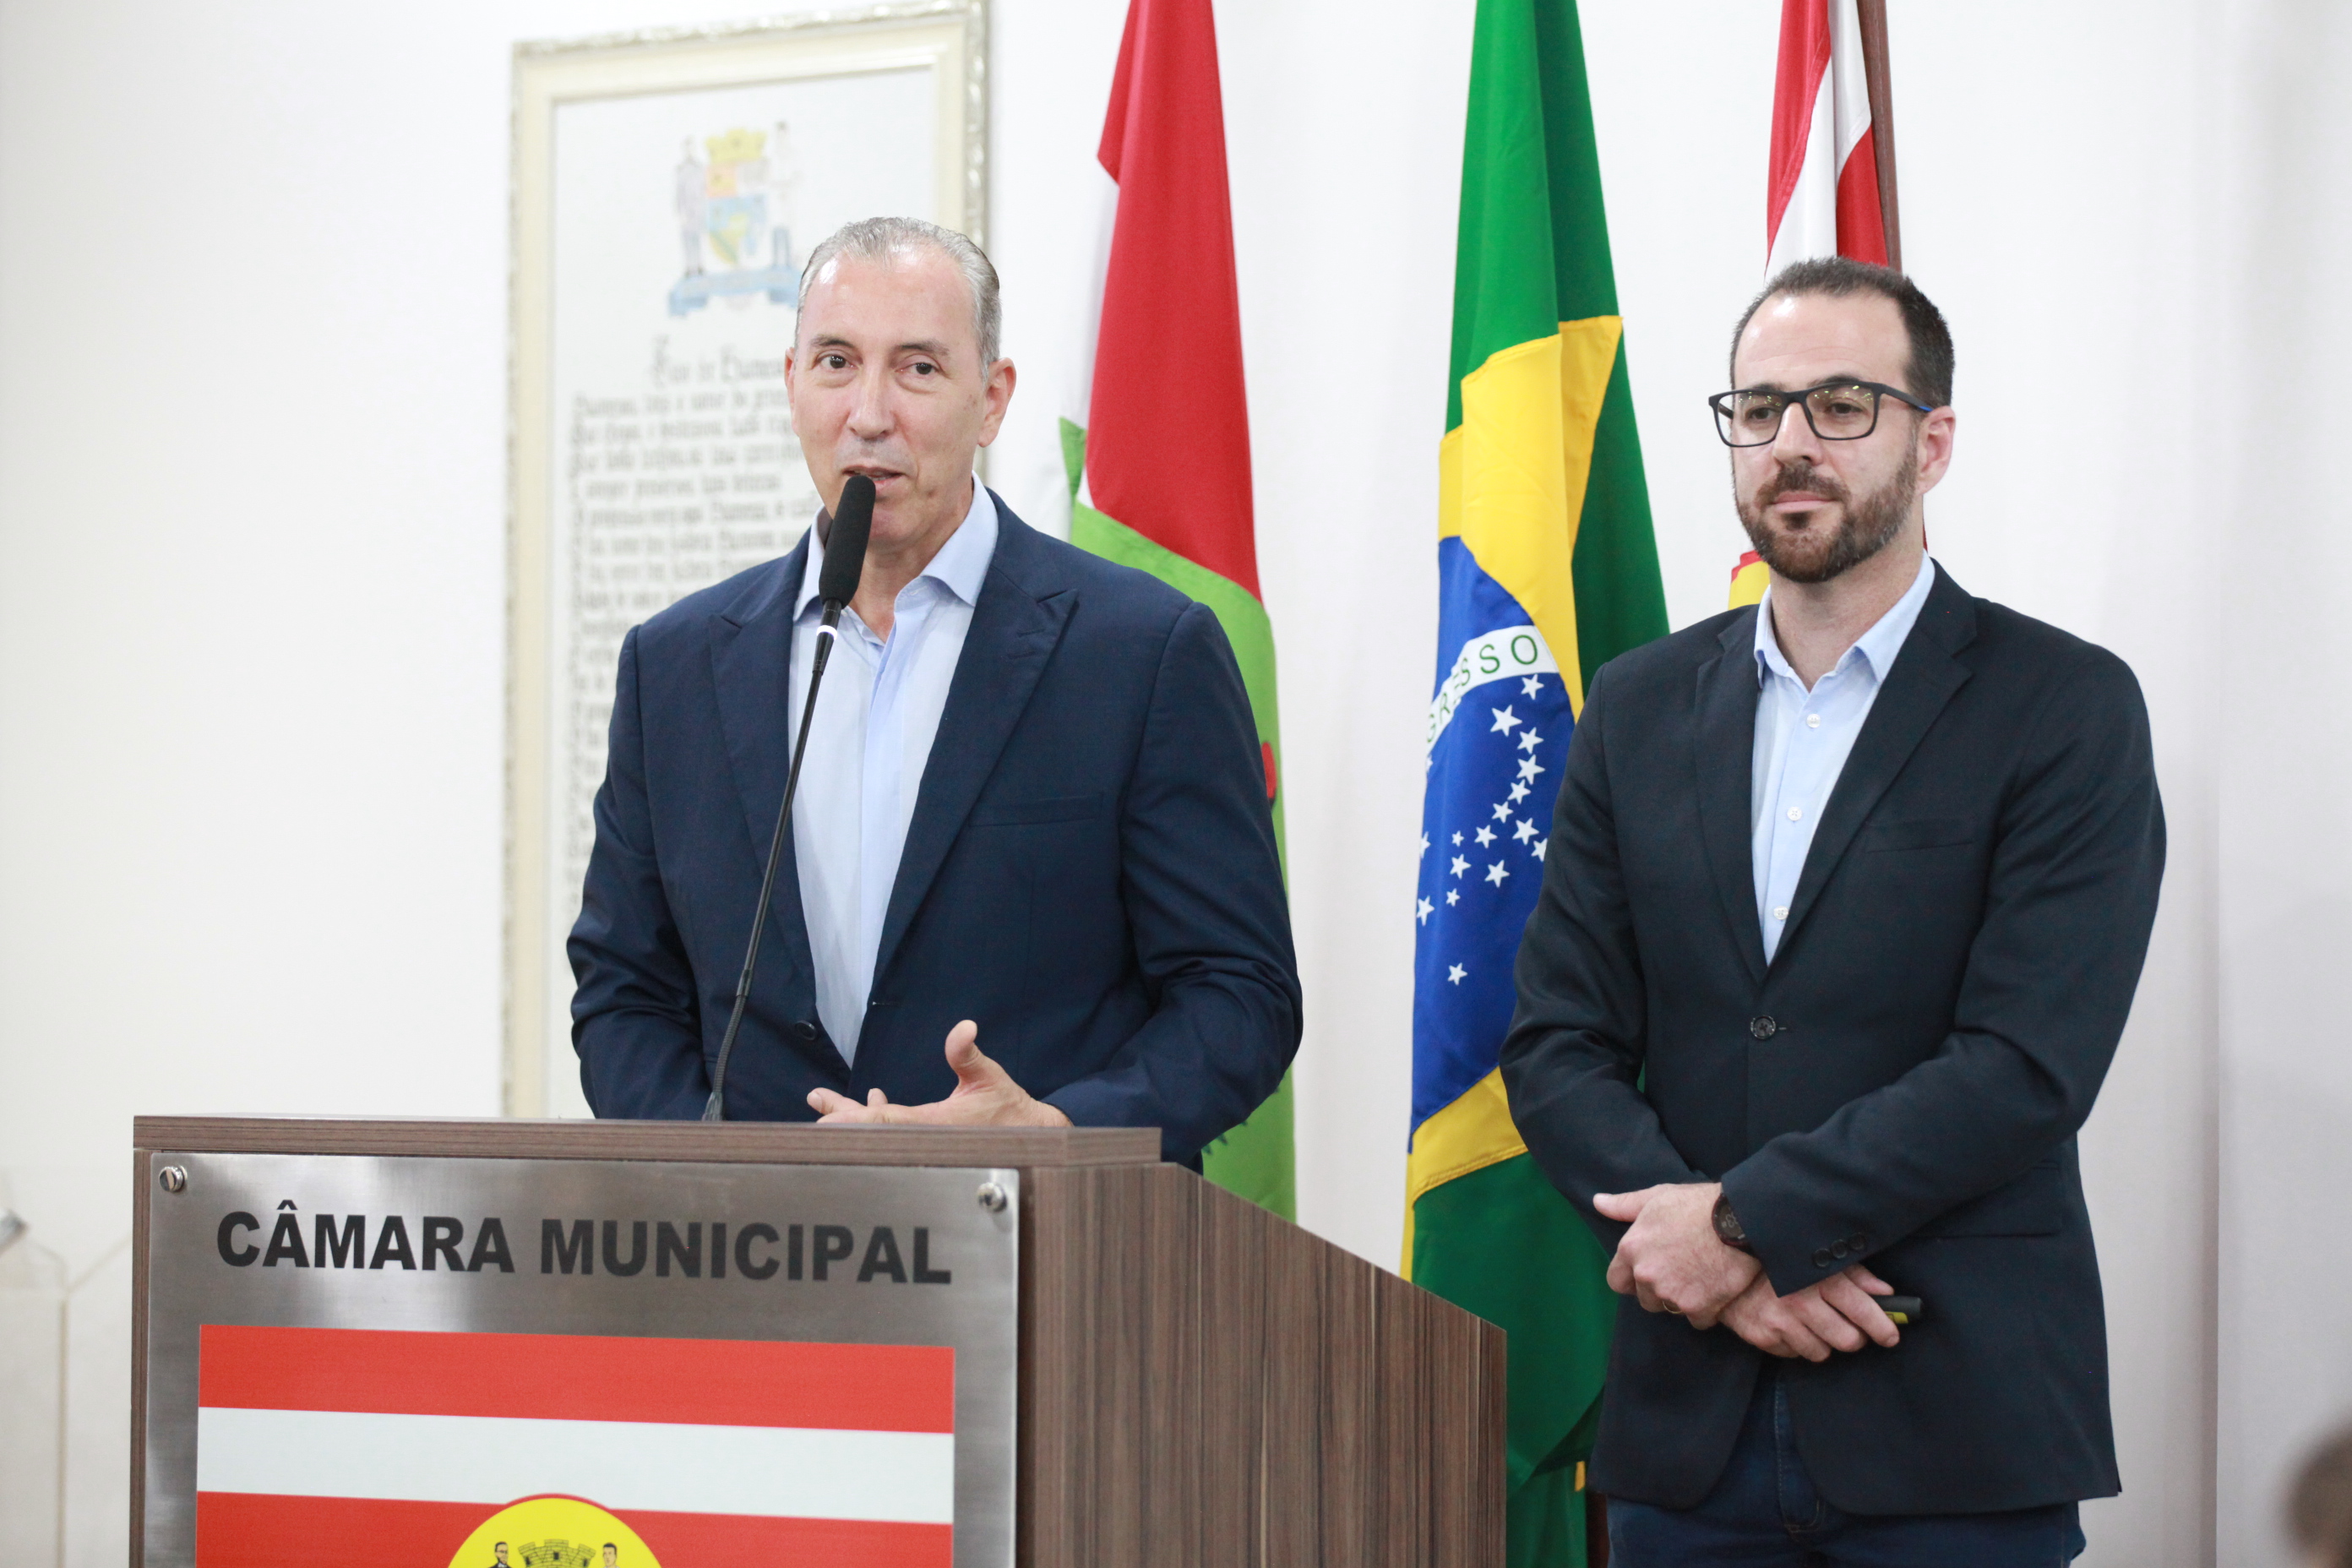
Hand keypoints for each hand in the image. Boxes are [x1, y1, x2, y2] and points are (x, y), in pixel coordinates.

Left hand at [806, 1020, 1072, 1127]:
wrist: (1028, 1135)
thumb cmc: (1009, 1108)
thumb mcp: (990, 1077)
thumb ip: (969, 1054)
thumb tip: (964, 1028)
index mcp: (932, 1124)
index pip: (884, 1122)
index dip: (855, 1118)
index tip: (828, 1115)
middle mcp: (922, 1135)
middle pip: (872, 1129)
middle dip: (843, 1117)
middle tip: (817, 1106)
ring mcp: (922, 1137)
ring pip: (880, 1128)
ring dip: (853, 1115)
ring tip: (824, 1104)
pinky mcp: (928, 1133)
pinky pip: (895, 1125)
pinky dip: (877, 1114)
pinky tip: (870, 1100)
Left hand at [1592, 1182, 1760, 1327]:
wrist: (1741, 1220)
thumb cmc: (1697, 1204)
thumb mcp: (1657, 1197)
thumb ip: (1624, 1205)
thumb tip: (1597, 1202)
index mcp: (1631, 1250)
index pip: (1616, 1281)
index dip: (1631, 1279)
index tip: (1647, 1273)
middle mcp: (1646, 1276)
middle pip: (1645, 1299)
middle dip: (1659, 1290)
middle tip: (1681, 1271)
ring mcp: (1671, 1294)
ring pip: (1670, 1308)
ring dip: (1681, 1300)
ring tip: (1699, 1278)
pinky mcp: (1698, 1308)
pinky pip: (1697, 1320)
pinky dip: (1706, 1311)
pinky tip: (1716, 1290)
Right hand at [1718, 1264, 1899, 1360]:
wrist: (1724, 1263)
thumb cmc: (1779, 1258)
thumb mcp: (1817, 1257)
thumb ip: (1855, 1275)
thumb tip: (1885, 1294)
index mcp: (1818, 1277)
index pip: (1863, 1310)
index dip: (1883, 1326)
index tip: (1891, 1336)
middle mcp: (1800, 1301)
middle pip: (1848, 1340)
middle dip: (1854, 1338)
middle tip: (1850, 1329)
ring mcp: (1779, 1321)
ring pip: (1823, 1353)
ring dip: (1824, 1342)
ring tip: (1814, 1324)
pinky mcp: (1763, 1337)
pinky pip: (1796, 1354)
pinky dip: (1798, 1344)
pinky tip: (1791, 1325)